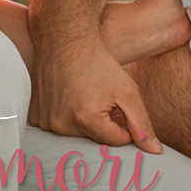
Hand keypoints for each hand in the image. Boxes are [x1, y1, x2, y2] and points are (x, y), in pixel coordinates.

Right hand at [29, 20, 162, 150]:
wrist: (65, 39)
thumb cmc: (99, 62)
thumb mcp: (128, 90)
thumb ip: (142, 123)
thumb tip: (155, 152)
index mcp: (86, 119)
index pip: (117, 141)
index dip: (124, 124)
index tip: (120, 105)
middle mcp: (62, 124)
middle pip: (96, 139)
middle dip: (105, 123)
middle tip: (103, 98)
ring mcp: (45, 121)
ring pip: (77, 134)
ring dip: (86, 120)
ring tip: (85, 95)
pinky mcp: (35, 116)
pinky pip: (58, 127)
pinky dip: (66, 117)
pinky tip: (69, 96)